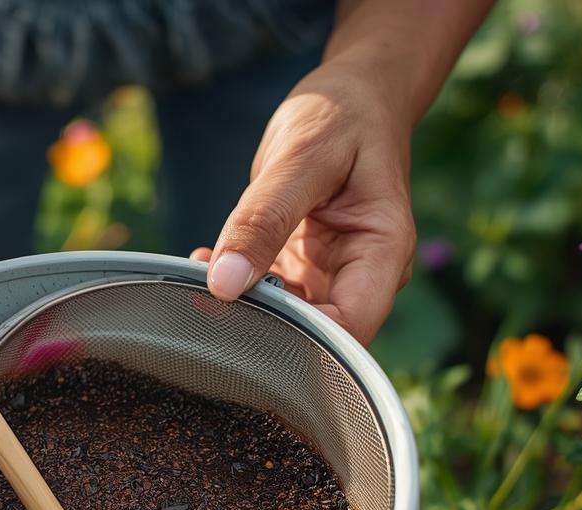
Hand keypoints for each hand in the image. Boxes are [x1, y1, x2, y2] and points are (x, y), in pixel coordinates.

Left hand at [196, 64, 416, 345]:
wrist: (353, 95)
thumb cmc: (342, 114)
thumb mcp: (301, 156)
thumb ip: (263, 219)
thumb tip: (225, 283)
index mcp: (381, 252)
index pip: (349, 329)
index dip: (301, 342)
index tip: (242, 320)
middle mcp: (361, 274)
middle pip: (319, 335)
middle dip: (263, 326)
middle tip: (205, 301)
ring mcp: (332, 274)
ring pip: (288, 319)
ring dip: (243, 304)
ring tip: (200, 272)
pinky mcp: (303, 266)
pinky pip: (268, 292)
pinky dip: (236, 282)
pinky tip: (206, 260)